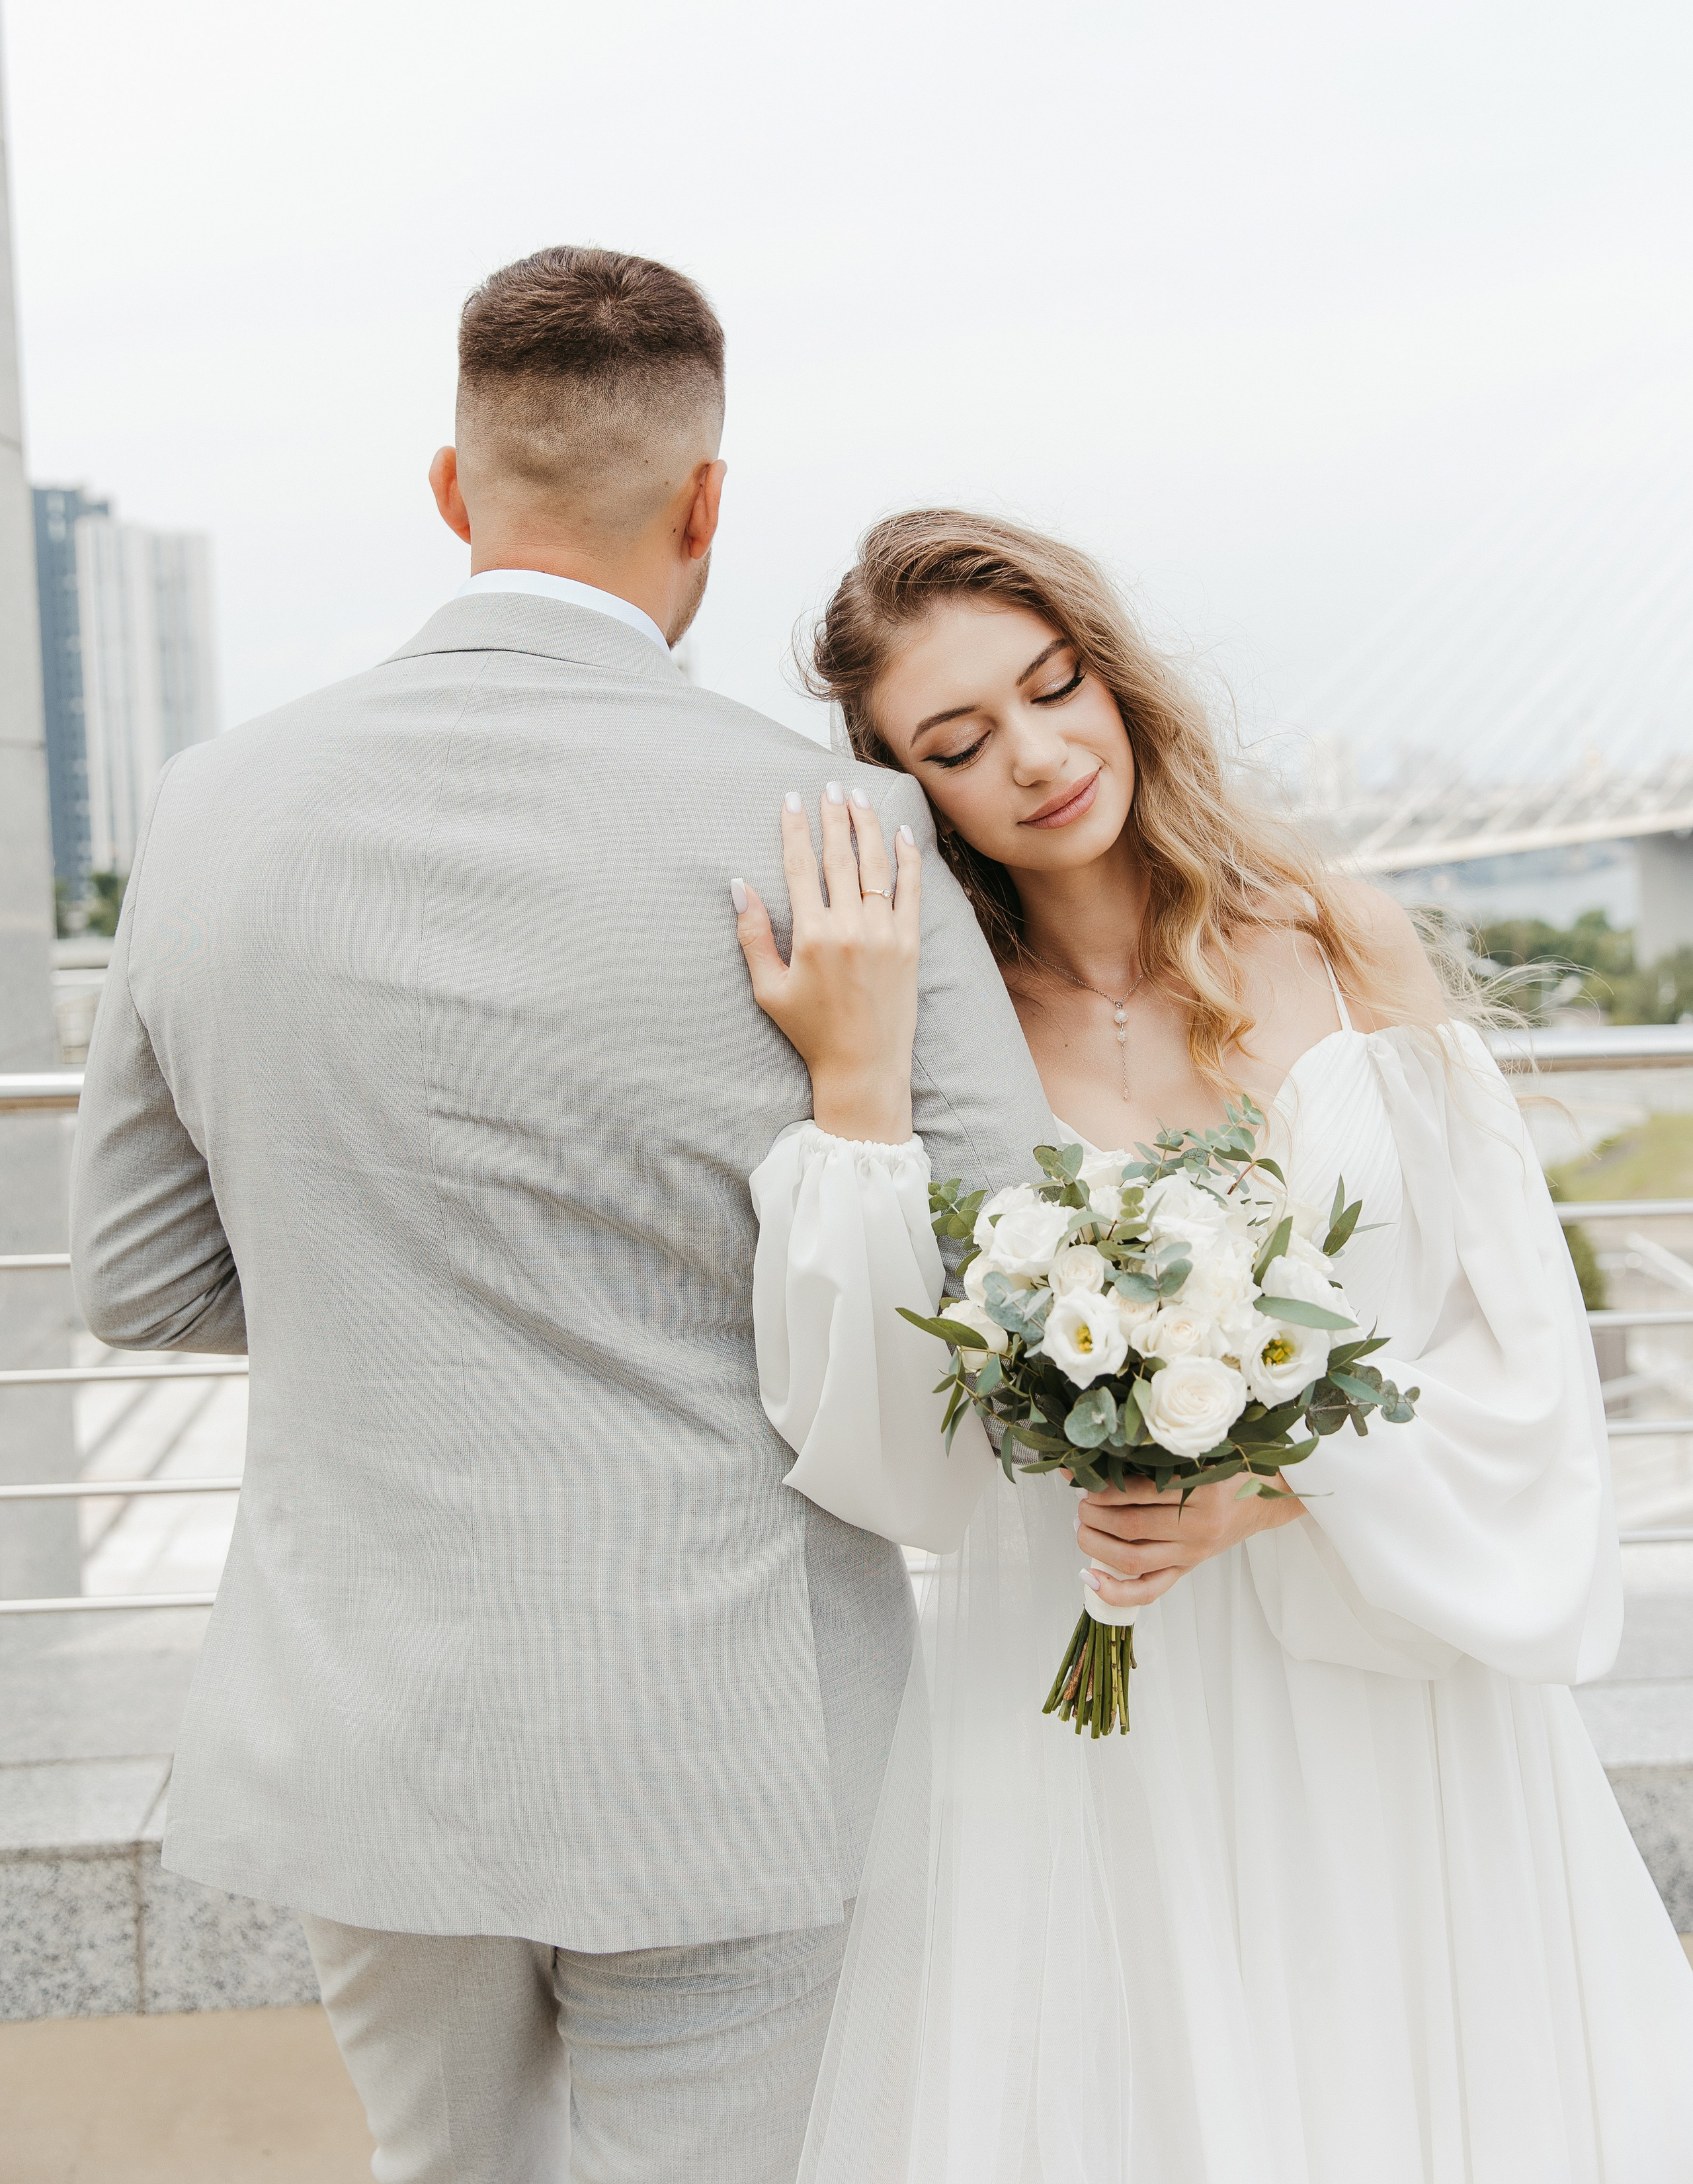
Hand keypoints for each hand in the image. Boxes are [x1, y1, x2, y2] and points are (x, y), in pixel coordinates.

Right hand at [733, 784, 922, 1144]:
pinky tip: (901, 833)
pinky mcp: (911, 943)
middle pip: (840, 856)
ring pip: (876, 865)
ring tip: (859, 796)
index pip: (801, 867)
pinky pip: (911, 890)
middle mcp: (850, 928)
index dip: (794, 829)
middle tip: (828, 785)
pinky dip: (908, 858)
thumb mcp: (769, 988)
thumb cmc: (811, 1032)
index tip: (791, 799)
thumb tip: (738, 886)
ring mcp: (885, 933)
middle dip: (832, 815)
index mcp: (812, 936)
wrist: (864, 1067)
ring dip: (867, 825)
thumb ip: (753, 936)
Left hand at [1071, 1472, 1304, 1611]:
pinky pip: (1149, 1590)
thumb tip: (1102, 1453)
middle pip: (1131, 1526)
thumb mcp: (1201, 1454)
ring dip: (1096, 1545)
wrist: (1264, 1499)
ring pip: (1134, 1559)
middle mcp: (1197, 1526)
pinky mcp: (1187, 1569)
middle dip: (1094, 1515)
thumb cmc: (1229, 1470)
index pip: (1139, 1491)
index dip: (1103, 1487)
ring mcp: (1191, 1553)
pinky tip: (1090, 1578)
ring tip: (1081, 1528)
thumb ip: (1160, 1456)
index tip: (1082, 1479)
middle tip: (1079, 1504)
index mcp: (1201, 1490)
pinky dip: (1116, 1590)